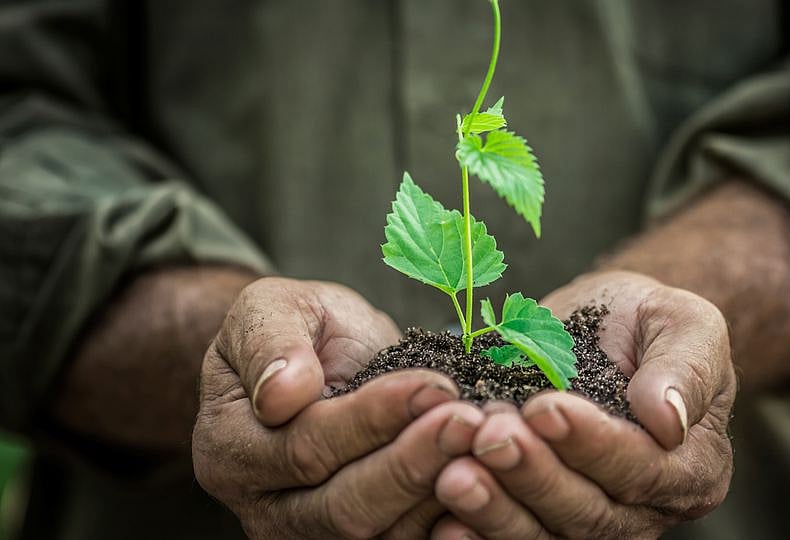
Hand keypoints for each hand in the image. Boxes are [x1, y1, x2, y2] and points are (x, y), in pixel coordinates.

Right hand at [193, 277, 484, 538]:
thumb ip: (269, 341)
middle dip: (414, 463)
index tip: (433, 385)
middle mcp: (266, 507)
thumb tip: (282, 392)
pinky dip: (451, 517)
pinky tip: (488, 476)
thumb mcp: (272, 309)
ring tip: (488, 443)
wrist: (321, 361)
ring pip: (382, 536)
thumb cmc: (298, 331)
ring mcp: (311, 534)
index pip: (305, 448)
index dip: (372, 419)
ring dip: (441, 492)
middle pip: (345, 507)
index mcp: (230, 448)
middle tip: (471, 420)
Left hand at [432, 271, 735, 538]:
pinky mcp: (543, 520)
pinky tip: (443, 522)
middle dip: (534, 475)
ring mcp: (592, 521)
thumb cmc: (646, 322)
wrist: (603, 329)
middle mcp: (644, 508)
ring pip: (546, 534)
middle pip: (589, 512)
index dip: (591, 444)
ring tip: (454, 475)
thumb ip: (684, 367)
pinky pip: (514, 538)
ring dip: (497, 510)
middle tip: (489, 436)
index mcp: (691, 467)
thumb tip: (667, 418)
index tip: (544, 408)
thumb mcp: (683, 324)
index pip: (642, 469)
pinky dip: (478, 533)